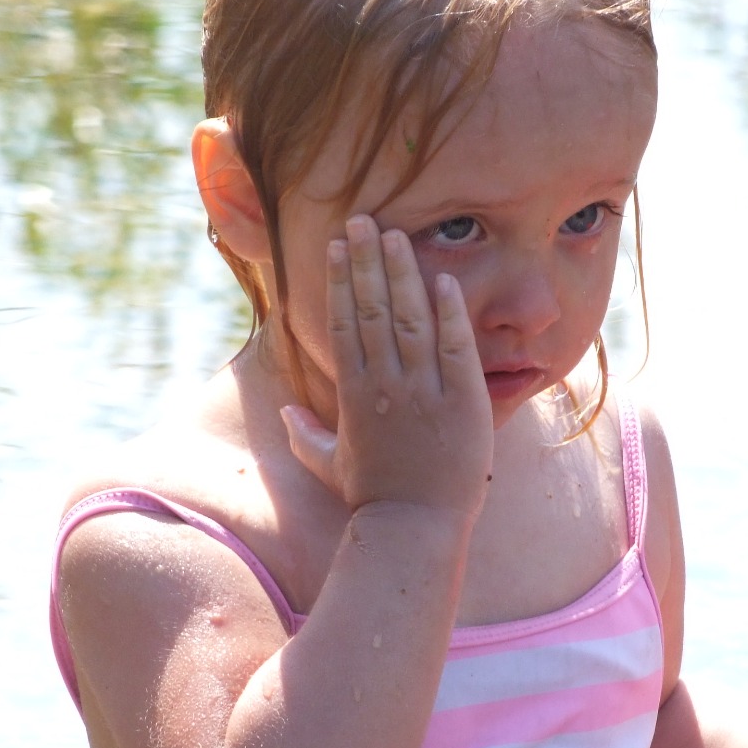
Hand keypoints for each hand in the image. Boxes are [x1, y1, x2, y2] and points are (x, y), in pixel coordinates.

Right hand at [281, 214, 493, 520]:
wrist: (416, 528)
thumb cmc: (374, 499)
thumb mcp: (330, 466)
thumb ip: (306, 437)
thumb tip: (285, 417)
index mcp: (353, 393)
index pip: (342, 323)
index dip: (339, 280)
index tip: (338, 246)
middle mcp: (384, 383)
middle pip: (371, 309)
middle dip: (367, 260)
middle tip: (364, 219)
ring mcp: (423, 390)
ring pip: (410, 319)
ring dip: (403, 273)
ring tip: (397, 235)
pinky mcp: (462, 401)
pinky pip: (454, 347)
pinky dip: (449, 312)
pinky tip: (443, 280)